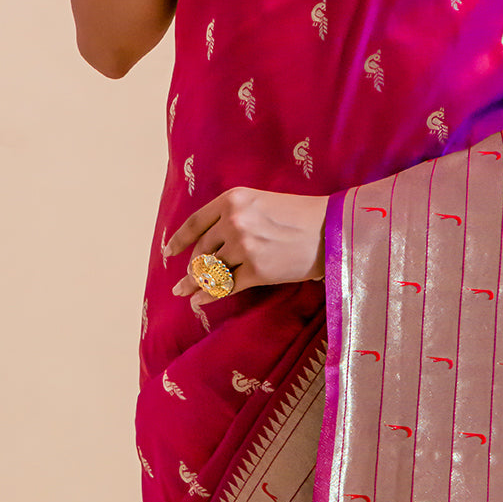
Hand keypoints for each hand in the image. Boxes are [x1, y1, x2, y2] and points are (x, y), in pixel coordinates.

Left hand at [165, 187, 328, 308]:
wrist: (332, 230)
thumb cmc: (301, 216)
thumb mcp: (263, 203)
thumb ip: (235, 215)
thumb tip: (208, 243)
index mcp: (233, 199)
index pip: (195, 223)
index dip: (179, 240)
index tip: (170, 252)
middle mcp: (234, 221)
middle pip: (202, 250)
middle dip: (193, 267)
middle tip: (187, 280)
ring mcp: (244, 247)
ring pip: (210, 270)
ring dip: (197, 284)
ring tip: (188, 293)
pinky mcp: (256, 271)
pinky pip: (224, 287)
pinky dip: (209, 296)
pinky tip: (200, 301)